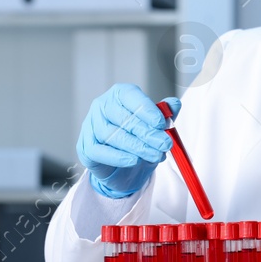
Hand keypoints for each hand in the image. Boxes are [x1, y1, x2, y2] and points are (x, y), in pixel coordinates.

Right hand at [76, 85, 179, 199]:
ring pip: (112, 135)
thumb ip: (165, 114)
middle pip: (123, 118)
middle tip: (164, 144)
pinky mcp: (86, 146)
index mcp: (119, 94)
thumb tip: (175, 104)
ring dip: (136, 146)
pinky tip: (134, 160)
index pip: (130, 96)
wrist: (123, 167)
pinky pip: (99, 151)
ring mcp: (90, 126)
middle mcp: (102, 106)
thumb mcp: (155, 126)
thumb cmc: (138, 138)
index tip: (162, 124)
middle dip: (147, 132)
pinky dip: (118, 157)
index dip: (146, 109)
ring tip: (155, 155)